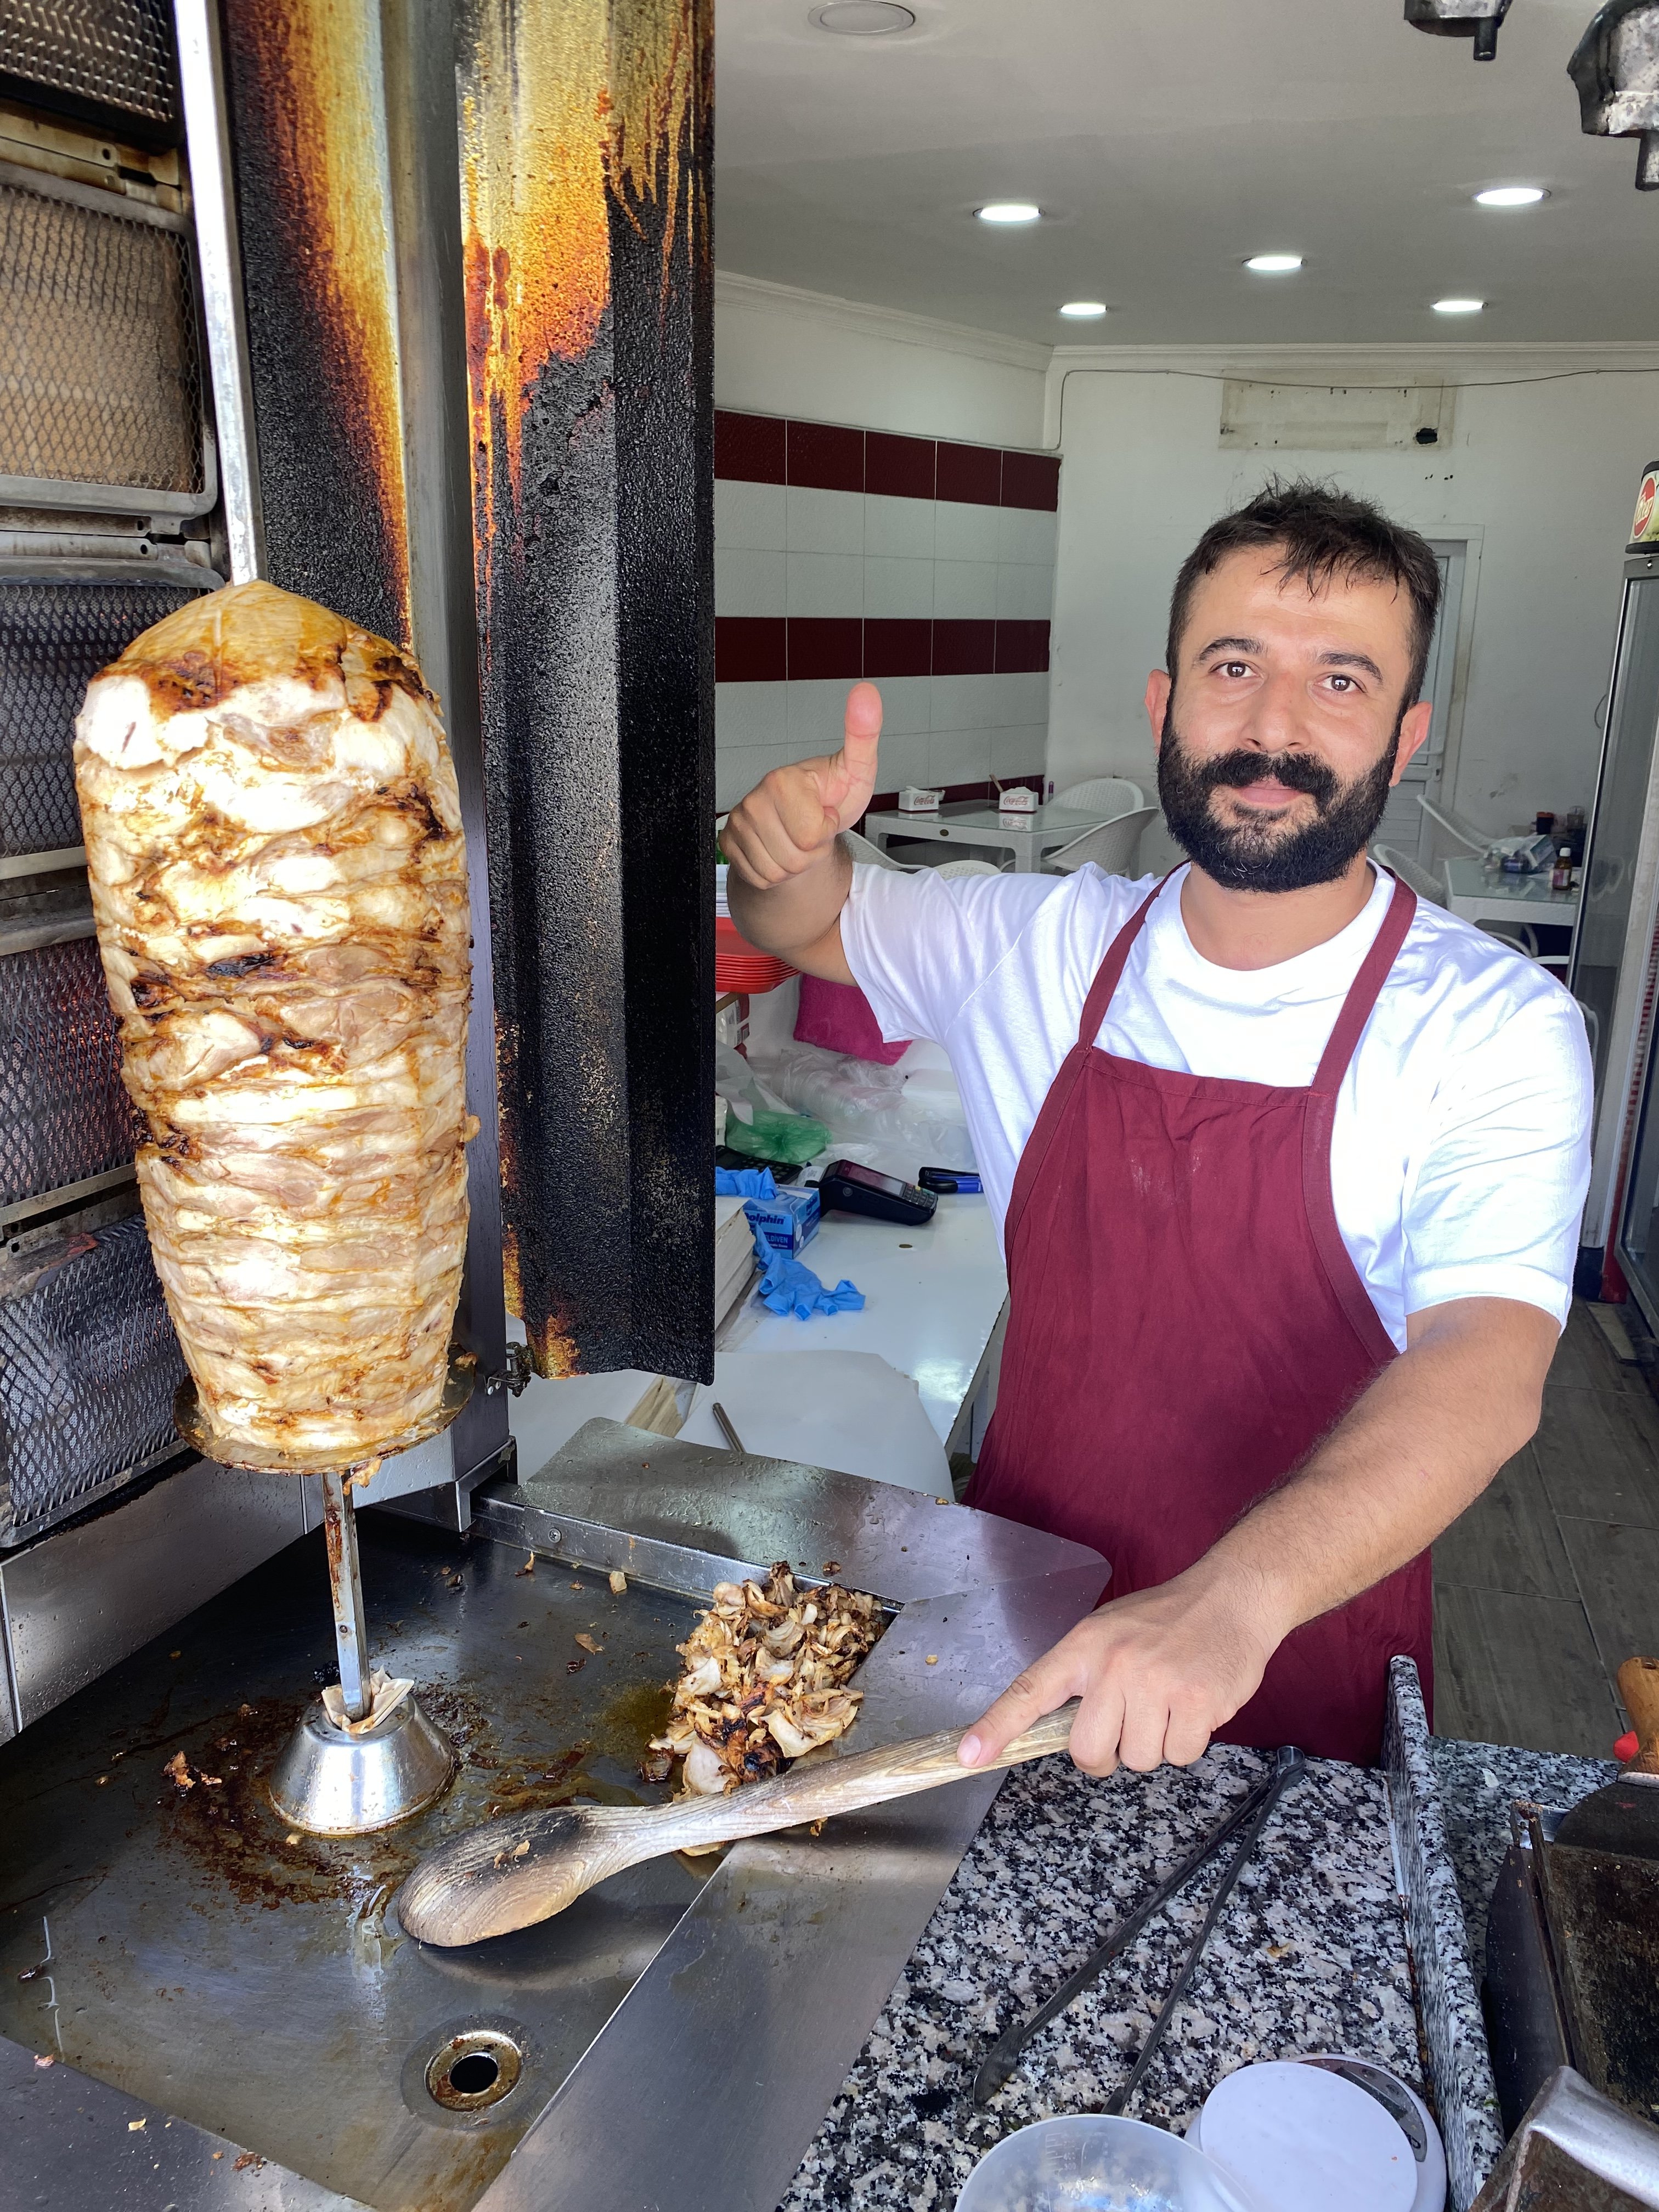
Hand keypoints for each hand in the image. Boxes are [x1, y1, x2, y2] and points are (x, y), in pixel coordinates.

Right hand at [721, 682, 882, 889]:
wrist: (806, 822)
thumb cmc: (832, 796)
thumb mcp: (857, 769)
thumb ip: (863, 733)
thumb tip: (866, 692)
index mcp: (783, 780)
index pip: (812, 836)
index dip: (826, 830)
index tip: (825, 810)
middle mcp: (754, 799)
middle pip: (794, 858)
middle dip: (811, 851)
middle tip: (812, 827)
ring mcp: (738, 822)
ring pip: (776, 871)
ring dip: (795, 863)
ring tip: (798, 837)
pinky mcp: (728, 843)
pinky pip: (760, 878)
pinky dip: (776, 872)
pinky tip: (781, 848)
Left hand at [957, 1565, 1283, 1777]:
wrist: (1232, 1597)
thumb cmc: (1166, 1620)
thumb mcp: (1109, 1632)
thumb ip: (1081, 1676)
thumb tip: (1056, 1728)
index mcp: (1084, 1645)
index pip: (1029, 1691)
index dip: (997, 1727)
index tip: (969, 1756)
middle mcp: (1114, 1664)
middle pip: (1088, 1751)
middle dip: (1106, 1754)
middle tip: (1127, 1724)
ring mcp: (1156, 1684)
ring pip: (1138, 1759)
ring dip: (1155, 1743)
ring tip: (1169, 1702)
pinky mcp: (1196, 1703)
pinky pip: (1180, 1756)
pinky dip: (1188, 1741)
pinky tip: (1195, 1705)